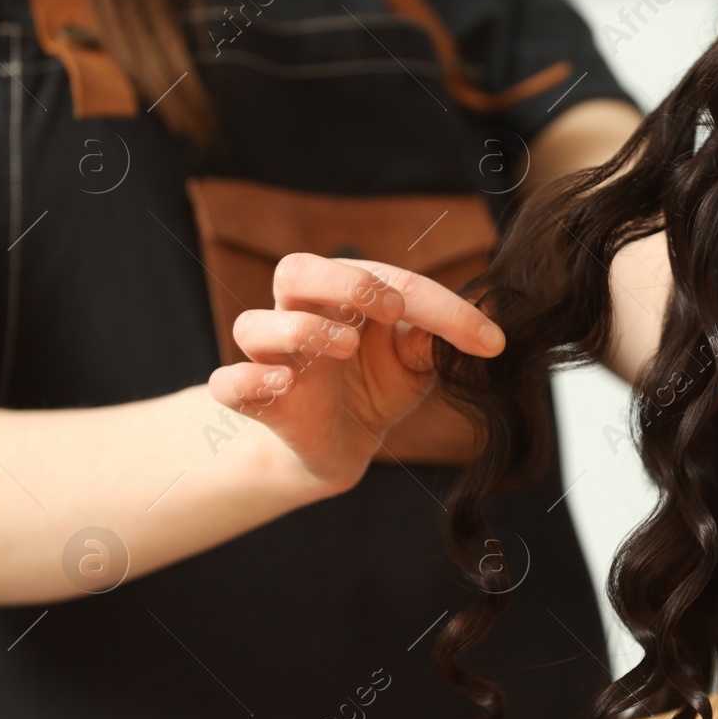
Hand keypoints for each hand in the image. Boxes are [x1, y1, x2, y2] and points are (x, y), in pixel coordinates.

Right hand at [205, 253, 504, 495]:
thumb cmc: (378, 387)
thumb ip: (436, 341)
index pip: (387, 280)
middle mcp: (303, 317)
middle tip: (393, 307)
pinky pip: (226, 386)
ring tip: (346, 348)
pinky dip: (249, 381)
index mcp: (347, 298)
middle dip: (344, 282)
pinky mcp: (254, 403)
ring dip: (301, 331)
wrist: (342, 447)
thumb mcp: (418, 364)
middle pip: (296, 271)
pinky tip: (285, 385)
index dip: (442, 307)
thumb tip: (480, 325)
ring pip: (252, 325)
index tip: (490, 341)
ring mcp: (273, 360)